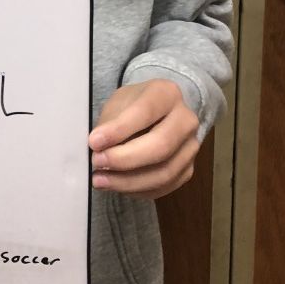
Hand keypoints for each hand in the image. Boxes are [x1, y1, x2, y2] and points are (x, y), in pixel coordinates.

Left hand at [88, 80, 199, 199]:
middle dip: (124, 159)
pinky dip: (137, 190)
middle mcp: (186, 120)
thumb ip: (111, 122)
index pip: (145, 112)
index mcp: (167, 94)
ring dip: (128, 181)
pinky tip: (116, 185)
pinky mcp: (188, 170)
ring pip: (164, 173)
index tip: (94, 141)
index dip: (119, 130)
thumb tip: (98, 148)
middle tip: (97, 162)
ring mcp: (190, 147)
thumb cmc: (133, 106)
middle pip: (161, 146)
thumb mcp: (119, 102)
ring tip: (100, 179)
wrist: (156, 114)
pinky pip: (164, 187)